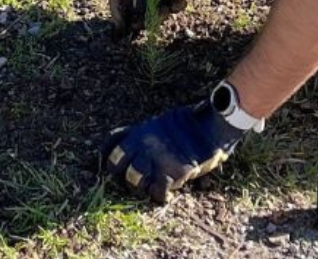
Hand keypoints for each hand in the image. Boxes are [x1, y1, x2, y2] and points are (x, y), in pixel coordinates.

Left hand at [101, 100, 246, 203]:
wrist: (211, 128)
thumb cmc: (189, 125)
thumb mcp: (161, 121)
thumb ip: (145, 132)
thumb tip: (130, 142)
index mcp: (140, 130)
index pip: (111, 143)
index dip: (106, 157)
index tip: (107, 167)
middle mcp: (144, 143)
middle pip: (117, 165)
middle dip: (121, 176)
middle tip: (130, 182)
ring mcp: (157, 157)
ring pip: (134, 179)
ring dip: (140, 187)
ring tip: (148, 188)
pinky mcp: (172, 171)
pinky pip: (157, 190)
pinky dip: (159, 196)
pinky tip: (164, 196)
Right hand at [108, 0, 213, 35]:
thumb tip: (135, 17)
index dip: (116, 15)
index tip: (120, 31)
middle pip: (135, 8)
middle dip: (142, 18)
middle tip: (149, 26)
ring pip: (154, 8)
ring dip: (162, 13)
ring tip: (171, 7)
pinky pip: (170, 3)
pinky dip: (176, 5)